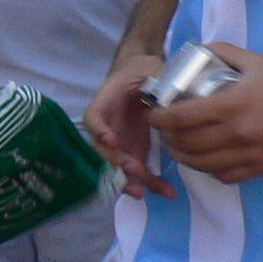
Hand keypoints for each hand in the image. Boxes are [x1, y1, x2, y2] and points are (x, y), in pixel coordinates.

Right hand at [83, 52, 172, 200]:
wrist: (148, 76)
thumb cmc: (147, 69)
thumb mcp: (152, 68)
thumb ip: (156, 80)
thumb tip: (166, 95)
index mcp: (108, 100)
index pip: (94, 116)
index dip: (99, 130)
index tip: (111, 141)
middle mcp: (109, 124)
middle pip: (102, 149)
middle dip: (115, 164)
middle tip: (133, 171)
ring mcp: (121, 141)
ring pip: (118, 167)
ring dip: (129, 181)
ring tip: (144, 193)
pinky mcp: (136, 151)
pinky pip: (140, 171)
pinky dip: (152, 184)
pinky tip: (168, 192)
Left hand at [146, 45, 262, 182]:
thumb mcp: (257, 61)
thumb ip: (222, 52)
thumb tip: (194, 50)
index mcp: (234, 104)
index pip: (181, 118)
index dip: (159, 118)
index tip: (152, 114)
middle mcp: (239, 134)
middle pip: (186, 144)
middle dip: (167, 137)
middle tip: (163, 128)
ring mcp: (250, 156)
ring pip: (201, 165)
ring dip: (182, 156)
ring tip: (177, 144)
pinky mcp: (261, 170)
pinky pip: (223, 176)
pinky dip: (208, 169)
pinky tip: (205, 158)